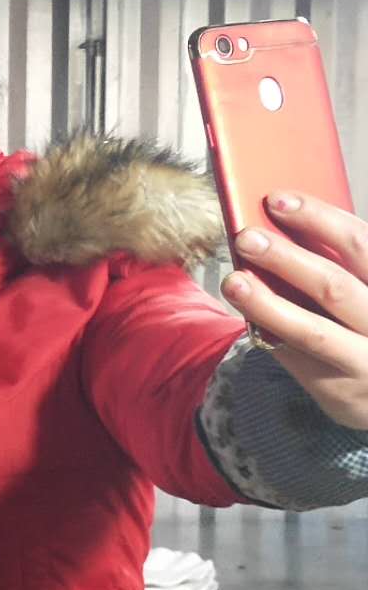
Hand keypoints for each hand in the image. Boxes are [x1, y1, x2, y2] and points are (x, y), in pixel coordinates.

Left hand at [221, 192, 367, 427]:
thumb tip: (278, 225)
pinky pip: (297, 359)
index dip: (319, 218)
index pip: (361, 243)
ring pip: (312, 330)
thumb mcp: (367, 287)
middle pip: (334, 286)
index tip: (277, 199)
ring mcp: (366, 362)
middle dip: (287, 259)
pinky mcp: (339, 390)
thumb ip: (340, 264)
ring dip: (267, 303)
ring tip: (234, 280)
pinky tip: (247, 314)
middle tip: (246, 237)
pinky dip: (270, 333)